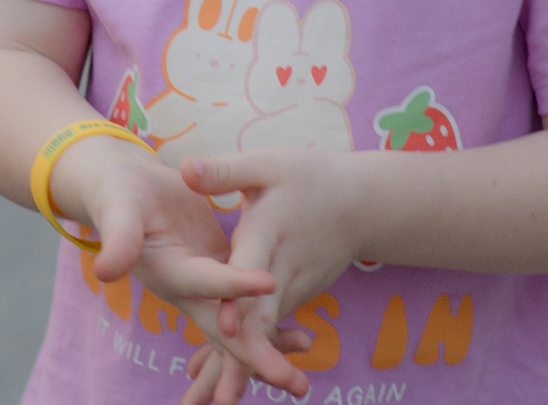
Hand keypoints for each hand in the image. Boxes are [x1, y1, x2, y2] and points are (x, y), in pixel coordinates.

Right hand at [54, 139, 299, 385]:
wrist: (124, 192)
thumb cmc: (118, 194)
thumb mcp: (118, 210)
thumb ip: (118, 238)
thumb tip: (104, 271)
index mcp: (168, 271)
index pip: (205, 281)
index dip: (234, 284)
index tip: (270, 282)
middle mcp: (187, 290)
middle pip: (225, 330)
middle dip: (259, 357)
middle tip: (295, 384)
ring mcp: (204, 288)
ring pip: (238, 328)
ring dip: (268, 351)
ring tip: (301, 381)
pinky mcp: (217, 276)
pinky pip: (245, 310)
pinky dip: (269, 327)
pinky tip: (300, 342)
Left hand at [171, 149, 371, 400]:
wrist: (362, 204)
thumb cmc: (309, 178)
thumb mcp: (267, 166)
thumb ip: (225, 172)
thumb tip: (185, 171)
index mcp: (271, 233)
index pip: (253, 270)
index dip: (240, 296)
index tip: (228, 326)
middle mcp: (283, 272)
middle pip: (262, 319)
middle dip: (247, 360)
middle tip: (225, 400)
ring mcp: (293, 292)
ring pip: (265, 335)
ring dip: (243, 368)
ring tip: (218, 403)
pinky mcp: (292, 301)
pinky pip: (268, 333)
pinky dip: (248, 359)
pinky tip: (221, 386)